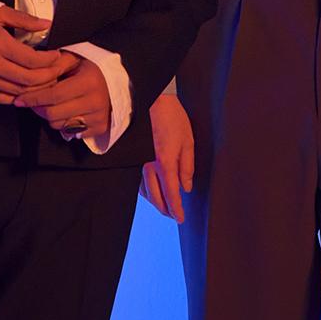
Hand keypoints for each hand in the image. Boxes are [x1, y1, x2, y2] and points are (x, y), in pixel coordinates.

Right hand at [0, 8, 73, 102]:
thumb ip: (24, 20)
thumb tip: (46, 24)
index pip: (33, 60)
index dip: (50, 61)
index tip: (57, 56)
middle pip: (28, 80)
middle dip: (48, 77)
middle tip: (57, 72)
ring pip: (17, 92)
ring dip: (35, 89)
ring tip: (46, 81)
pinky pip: (0, 98)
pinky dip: (15, 97)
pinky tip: (25, 90)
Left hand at [14, 54, 110, 138]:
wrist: (114, 82)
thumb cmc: (89, 69)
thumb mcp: (74, 60)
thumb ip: (53, 65)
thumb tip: (29, 77)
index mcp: (88, 82)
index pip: (53, 95)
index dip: (33, 99)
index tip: (20, 100)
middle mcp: (95, 101)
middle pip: (53, 114)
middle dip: (38, 109)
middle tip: (33, 103)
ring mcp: (98, 117)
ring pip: (59, 125)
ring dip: (50, 117)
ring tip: (51, 105)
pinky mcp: (99, 128)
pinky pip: (70, 132)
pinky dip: (64, 124)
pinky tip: (66, 112)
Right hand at [139, 93, 193, 221]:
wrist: (150, 100)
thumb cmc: (171, 118)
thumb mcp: (187, 141)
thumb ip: (187, 166)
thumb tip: (186, 187)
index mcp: (165, 162)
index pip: (171, 193)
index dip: (176, 208)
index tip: (181, 218)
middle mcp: (148, 166)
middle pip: (156, 197)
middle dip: (165, 209)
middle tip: (173, 215)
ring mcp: (138, 162)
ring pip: (145, 191)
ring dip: (155, 201)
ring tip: (164, 206)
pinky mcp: (133, 158)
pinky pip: (138, 181)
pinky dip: (146, 191)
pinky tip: (151, 191)